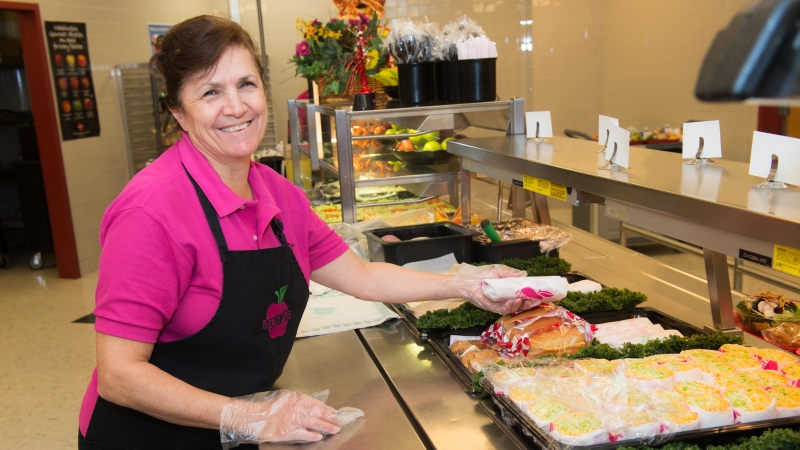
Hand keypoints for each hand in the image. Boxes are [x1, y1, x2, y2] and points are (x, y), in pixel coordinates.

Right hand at [220, 389, 340, 445]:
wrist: (252, 416)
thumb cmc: (265, 406)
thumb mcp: (283, 397)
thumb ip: (297, 400)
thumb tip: (310, 404)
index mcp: (296, 398)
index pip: (316, 403)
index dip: (326, 409)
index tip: (334, 412)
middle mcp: (297, 408)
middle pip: (319, 413)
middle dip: (330, 418)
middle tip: (339, 421)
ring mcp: (293, 420)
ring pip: (315, 424)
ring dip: (326, 427)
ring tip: (335, 429)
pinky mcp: (288, 432)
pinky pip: (305, 434)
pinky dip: (313, 436)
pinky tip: (319, 437)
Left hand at [436, 264, 527, 314]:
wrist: (471, 282)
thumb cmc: (485, 278)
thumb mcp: (500, 274)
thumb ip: (510, 275)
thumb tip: (521, 276)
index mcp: (509, 295)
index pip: (523, 299)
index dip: (531, 299)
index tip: (539, 297)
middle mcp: (505, 302)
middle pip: (520, 306)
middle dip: (528, 304)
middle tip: (535, 301)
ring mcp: (499, 306)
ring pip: (512, 309)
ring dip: (519, 305)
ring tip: (521, 300)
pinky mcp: (492, 308)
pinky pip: (502, 309)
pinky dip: (508, 306)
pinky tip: (512, 302)